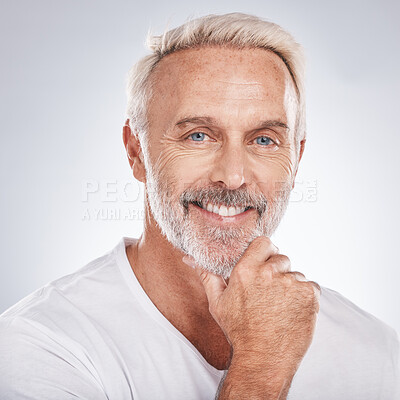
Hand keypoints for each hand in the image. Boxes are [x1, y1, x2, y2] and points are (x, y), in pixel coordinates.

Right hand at [184, 236, 319, 384]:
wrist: (263, 358)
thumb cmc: (239, 331)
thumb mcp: (218, 302)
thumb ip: (208, 275)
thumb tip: (191, 258)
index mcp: (245, 270)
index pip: (264, 242)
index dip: (266, 251)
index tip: (265, 262)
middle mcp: (269, 273)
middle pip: (281, 258)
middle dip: (278, 271)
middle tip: (271, 291)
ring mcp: (291, 283)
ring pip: (296, 274)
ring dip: (291, 285)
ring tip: (281, 305)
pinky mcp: (308, 294)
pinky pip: (310, 286)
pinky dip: (305, 296)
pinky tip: (293, 311)